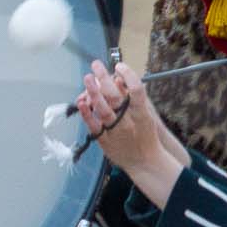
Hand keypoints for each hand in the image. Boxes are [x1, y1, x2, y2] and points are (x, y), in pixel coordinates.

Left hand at [78, 61, 184, 204]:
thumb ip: (133, 97)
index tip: (119, 65)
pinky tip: (81, 102)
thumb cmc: (145, 135)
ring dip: (94, 92)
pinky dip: (87, 113)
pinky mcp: (106, 140)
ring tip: (88, 77)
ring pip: (103, 109)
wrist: (145, 161)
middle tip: (97, 65)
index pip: (137, 89)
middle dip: (105, 77)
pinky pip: (94, 125)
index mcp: (141, 112)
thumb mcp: (145, 114)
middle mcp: (129, 121)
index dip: (128, 75)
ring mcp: (117, 131)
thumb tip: (118, 79)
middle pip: (115, 95)